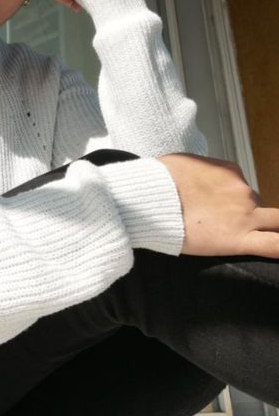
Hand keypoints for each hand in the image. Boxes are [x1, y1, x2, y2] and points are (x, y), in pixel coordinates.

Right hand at [158, 153, 278, 257]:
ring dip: (261, 231)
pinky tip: (278, 251)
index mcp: (230, 171)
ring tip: (235, 239)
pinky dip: (278, 248)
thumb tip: (198, 180)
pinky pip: (273, 246)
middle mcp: (241, 191)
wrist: (149, 199)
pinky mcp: (238, 239)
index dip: (232, 202)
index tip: (218, 211)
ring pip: (274, 224)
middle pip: (260, 206)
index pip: (241, 189)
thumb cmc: (158, 181)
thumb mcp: (184, 163)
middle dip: (253, 216)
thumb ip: (201, 173)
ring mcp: (244, 215)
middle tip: (230, 228)